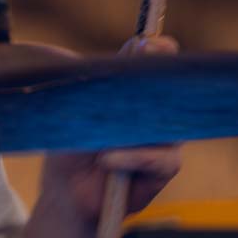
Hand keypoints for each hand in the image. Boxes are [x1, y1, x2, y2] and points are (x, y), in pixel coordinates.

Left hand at [37, 35, 182, 237]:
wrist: (66, 194)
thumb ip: (106, 82)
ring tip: (109, 131)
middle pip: (171, 89)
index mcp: (132, 94)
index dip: (157, 51)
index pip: (153, 64)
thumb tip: (135, 46)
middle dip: (161, 78)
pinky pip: (161, 158)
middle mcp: (153, 113)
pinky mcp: (163, 168)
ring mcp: (163, 140)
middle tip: (149, 65)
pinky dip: (133, 157)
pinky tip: (108, 159)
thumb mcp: (81, 112)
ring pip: (169, 125)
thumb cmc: (71, 148)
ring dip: (138, 127)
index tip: (150, 43)